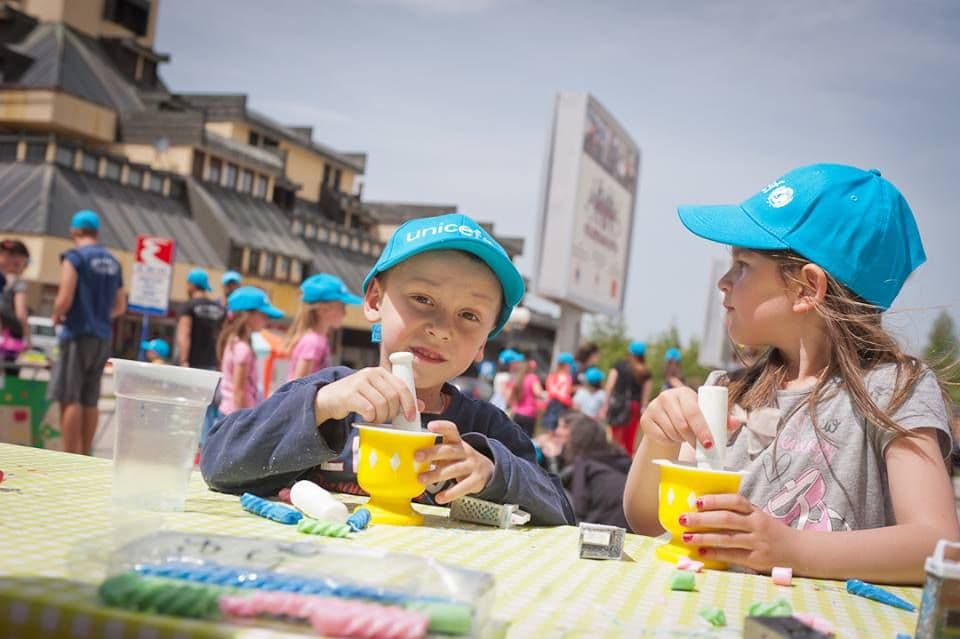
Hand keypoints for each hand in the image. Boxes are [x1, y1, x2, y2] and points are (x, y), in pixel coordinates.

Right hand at [314, 367, 418, 424]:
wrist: (330, 397)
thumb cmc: (358, 396)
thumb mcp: (378, 392)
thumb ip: (398, 397)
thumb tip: (422, 406)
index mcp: (381, 372)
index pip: (402, 386)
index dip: (409, 403)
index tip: (411, 417)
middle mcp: (371, 374)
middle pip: (392, 397)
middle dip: (393, 413)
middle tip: (386, 418)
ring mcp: (359, 382)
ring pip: (381, 405)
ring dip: (381, 417)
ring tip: (375, 418)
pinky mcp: (349, 394)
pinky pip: (368, 409)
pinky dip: (370, 417)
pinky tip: (367, 417)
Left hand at [415, 420, 493, 503]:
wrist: (487, 471)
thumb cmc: (460, 460)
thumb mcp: (451, 452)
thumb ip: (435, 452)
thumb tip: (410, 456)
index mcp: (457, 442)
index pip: (451, 430)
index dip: (442, 427)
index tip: (430, 426)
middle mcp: (465, 452)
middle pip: (449, 450)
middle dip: (432, 453)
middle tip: (417, 456)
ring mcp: (471, 465)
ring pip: (453, 469)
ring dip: (436, 474)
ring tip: (421, 479)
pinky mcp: (476, 480)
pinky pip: (462, 487)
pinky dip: (450, 494)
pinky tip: (439, 498)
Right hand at [640, 387, 740, 449]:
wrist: (666, 423)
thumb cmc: (690, 419)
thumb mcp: (705, 417)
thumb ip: (722, 419)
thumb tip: (737, 422)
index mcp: (684, 392)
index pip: (694, 411)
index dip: (702, 428)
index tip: (709, 443)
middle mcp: (666, 396)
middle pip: (682, 424)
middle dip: (693, 439)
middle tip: (700, 448)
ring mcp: (654, 407)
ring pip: (672, 431)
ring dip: (681, 440)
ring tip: (685, 438)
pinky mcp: (645, 420)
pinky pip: (660, 436)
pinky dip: (669, 441)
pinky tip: (671, 437)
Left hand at [678, 493, 796, 572]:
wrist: (799, 551)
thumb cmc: (771, 532)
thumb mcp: (759, 517)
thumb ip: (739, 514)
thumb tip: (704, 511)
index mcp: (756, 511)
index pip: (735, 501)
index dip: (715, 500)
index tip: (697, 501)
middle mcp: (758, 525)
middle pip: (727, 519)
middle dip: (702, 519)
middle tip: (683, 519)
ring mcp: (758, 542)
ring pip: (727, 538)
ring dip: (704, 537)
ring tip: (687, 537)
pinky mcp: (758, 560)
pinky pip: (733, 556)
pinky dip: (716, 553)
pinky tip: (702, 552)